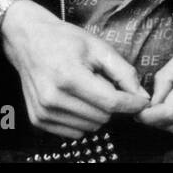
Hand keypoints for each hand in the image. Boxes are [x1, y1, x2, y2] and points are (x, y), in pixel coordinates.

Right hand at [0, 0, 149, 138]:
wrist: (29, 41)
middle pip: (103, 116)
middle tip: (107, 84)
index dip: (132, 104)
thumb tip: (143, 97)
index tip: (143, 101)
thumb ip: (124, 73)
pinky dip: (84, 120)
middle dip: (114, 104)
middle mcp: (53, 99)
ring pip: (91, 126)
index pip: (111, 102)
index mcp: (69, 77)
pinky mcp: (38, 120)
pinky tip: (78, 100)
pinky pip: (75, 132)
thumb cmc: (66, 40)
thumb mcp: (99, 48)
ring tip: (89, 89)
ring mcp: (43, 112)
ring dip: (98, 112)